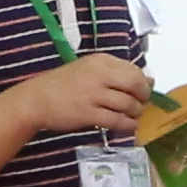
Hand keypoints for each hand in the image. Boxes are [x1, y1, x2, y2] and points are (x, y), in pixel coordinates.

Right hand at [5, 53, 150, 144]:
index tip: (144, 91)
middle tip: (141, 104)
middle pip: (135, 84)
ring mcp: (93, 94)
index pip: (133, 69)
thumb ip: (117, 73)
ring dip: (136, 112)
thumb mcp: (89, 70)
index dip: (143, 82)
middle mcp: (99, 74)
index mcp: (100, 60)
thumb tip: (149, 80)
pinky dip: (127, 125)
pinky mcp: (88, 114)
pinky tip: (128, 126)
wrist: (36, 99)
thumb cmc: (64, 84)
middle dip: (144, 97)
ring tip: (133, 116)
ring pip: (128, 104)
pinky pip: (117, 120)